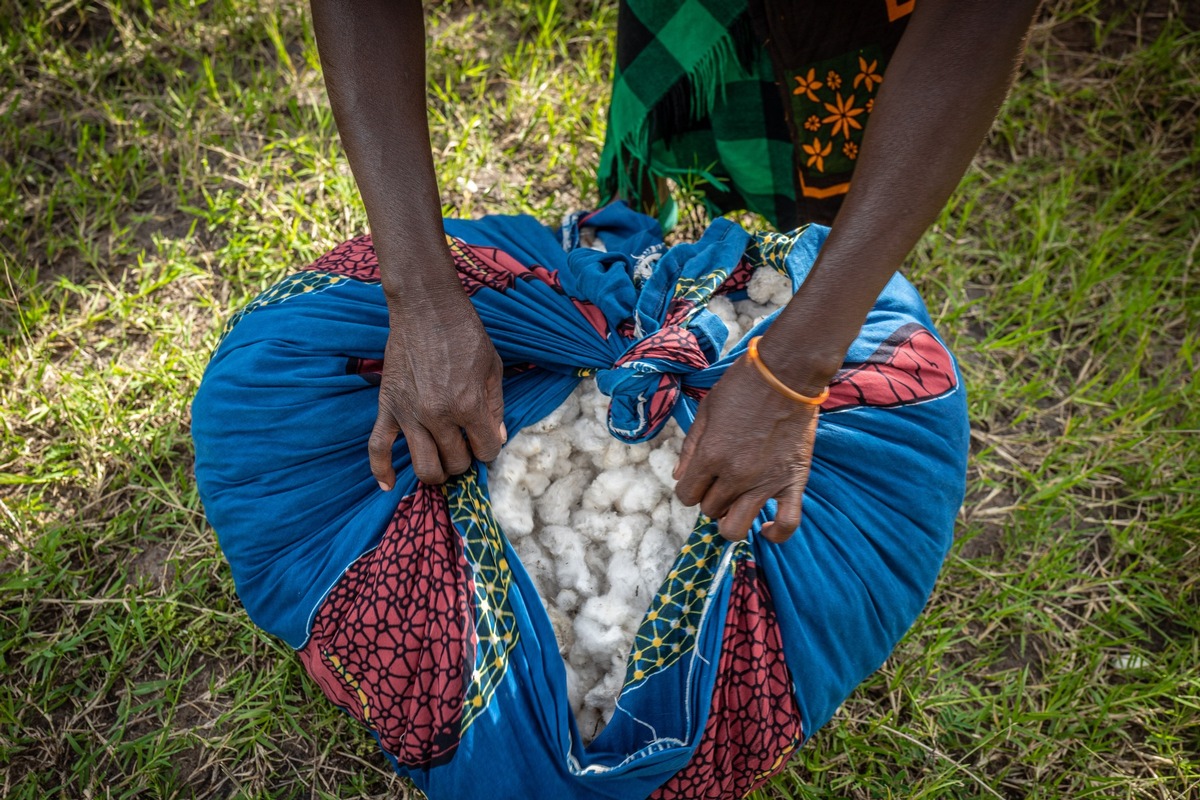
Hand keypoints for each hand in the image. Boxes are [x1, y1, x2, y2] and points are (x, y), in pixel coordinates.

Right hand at [370, 285, 505, 488]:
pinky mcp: (387, 407)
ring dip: (437, 472)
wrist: (426, 308)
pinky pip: (378, 448)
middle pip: (455, 463)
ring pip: (423, 467)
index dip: (489, 449)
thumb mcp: (492, 369)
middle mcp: (437, 416)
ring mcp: (409, 414)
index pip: (485, 451)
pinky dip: (381, 470)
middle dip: (465, 460)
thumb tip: (495, 438)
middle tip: (466, 447)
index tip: (486, 440)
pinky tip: (388, 484)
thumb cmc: (465, 334)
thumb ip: (495, 408)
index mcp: (468, 405)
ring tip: (443, 463)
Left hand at [673, 356, 819, 542]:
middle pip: (710, 510)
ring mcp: (765, 482)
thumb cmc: (742, 386)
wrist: (786, 373)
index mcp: (710, 456)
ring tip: (735, 504)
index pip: (686, 496)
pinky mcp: (793, 481)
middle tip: (719, 480)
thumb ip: (690, 447)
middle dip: (710, 498)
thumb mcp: (706, 410)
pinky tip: (767, 528)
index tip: (699, 477)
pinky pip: (787, 522)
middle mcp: (735, 475)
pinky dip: (776, 533)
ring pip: (737, 526)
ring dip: (731, 520)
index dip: (689, 488)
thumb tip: (680, 478)